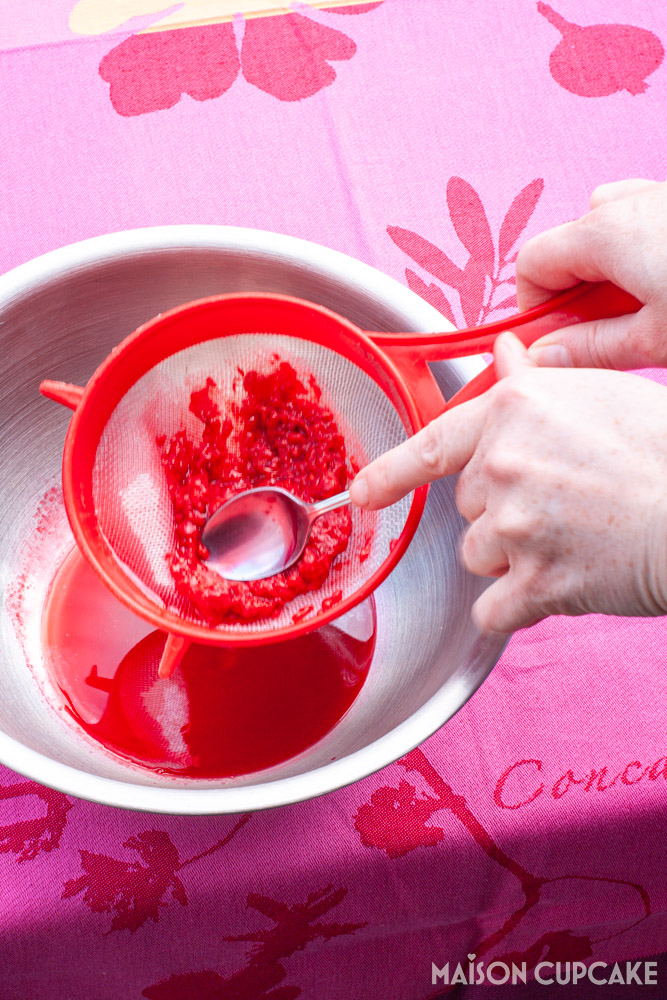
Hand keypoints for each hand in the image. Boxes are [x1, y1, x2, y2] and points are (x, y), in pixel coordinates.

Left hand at [350, 333, 666, 632]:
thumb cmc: (663, 450)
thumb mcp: (601, 393)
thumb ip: (537, 382)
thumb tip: (506, 355)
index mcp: (514, 411)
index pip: (432, 445)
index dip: (388, 474)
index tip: (358, 494)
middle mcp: (502, 464)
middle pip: (466, 505)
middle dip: (501, 508)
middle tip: (563, 503)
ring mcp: (515, 527)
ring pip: (478, 555)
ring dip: (511, 556)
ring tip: (570, 539)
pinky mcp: (535, 585)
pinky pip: (492, 611)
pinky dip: (517, 607)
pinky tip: (559, 585)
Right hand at [517, 178, 666, 369]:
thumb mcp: (657, 339)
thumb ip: (591, 349)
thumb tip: (543, 356)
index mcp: (605, 232)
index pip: (531, 265)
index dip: (535, 310)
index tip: (556, 343)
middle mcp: (628, 201)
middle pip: (570, 249)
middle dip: (580, 295)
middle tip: (616, 335)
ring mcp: (660, 194)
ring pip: (611, 234)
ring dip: (616, 274)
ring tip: (655, 311)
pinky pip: (646, 223)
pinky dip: (647, 256)